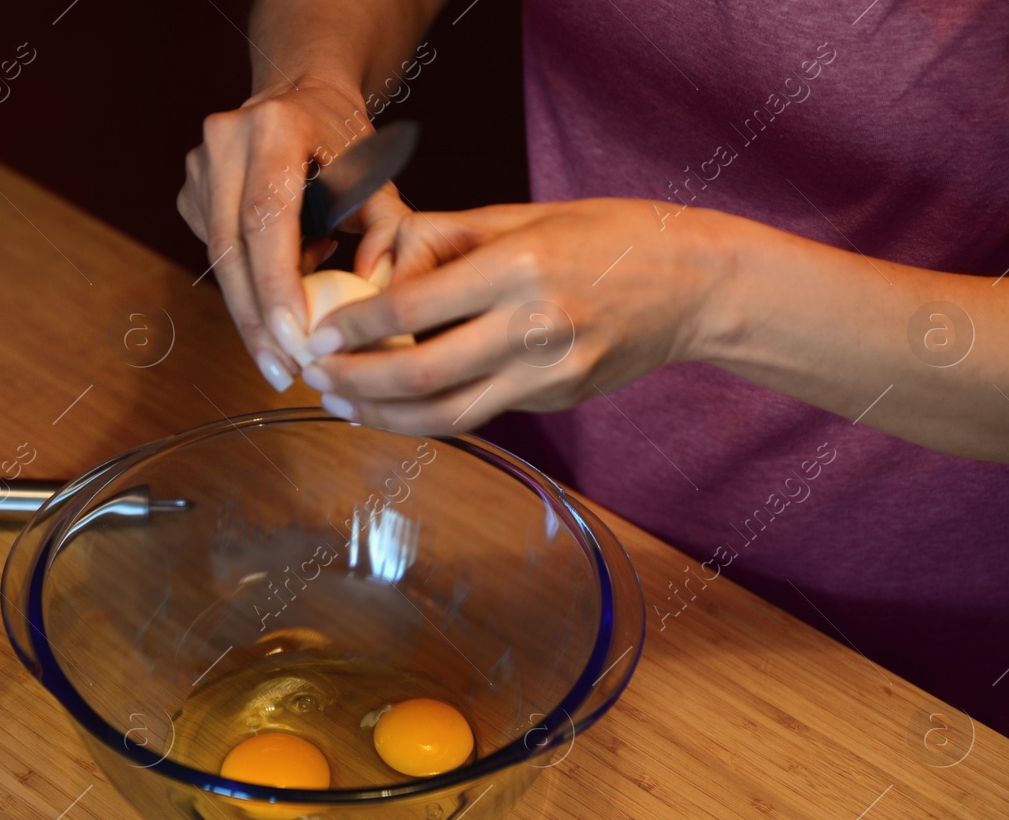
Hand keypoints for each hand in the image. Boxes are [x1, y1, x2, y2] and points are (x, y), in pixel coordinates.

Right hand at [178, 80, 409, 390]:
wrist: (299, 98)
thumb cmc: (343, 141)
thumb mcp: (378, 176)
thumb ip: (388, 229)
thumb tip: (374, 289)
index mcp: (274, 127)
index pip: (266, 218)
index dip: (276, 284)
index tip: (293, 338)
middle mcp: (225, 140)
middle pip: (230, 249)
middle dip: (256, 319)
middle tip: (282, 372)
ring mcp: (199, 167)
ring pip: (218, 260)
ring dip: (251, 313)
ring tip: (284, 354)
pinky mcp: (190, 193)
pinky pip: (216, 255)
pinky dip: (247, 287)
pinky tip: (279, 297)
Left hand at [298, 200, 736, 433]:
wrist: (695, 286)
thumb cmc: (607, 236)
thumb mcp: (524, 215)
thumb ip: (446, 239)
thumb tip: (377, 268)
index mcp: (517, 268)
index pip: (412, 309)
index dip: (355, 328)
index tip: (317, 335)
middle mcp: (532, 328)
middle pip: (419, 375)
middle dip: (353, 383)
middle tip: (313, 378)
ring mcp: (548, 374)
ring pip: (445, 415)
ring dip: (381, 416)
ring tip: (340, 404)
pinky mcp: (556, 400)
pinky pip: (479, 414)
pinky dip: (429, 415)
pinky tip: (394, 406)